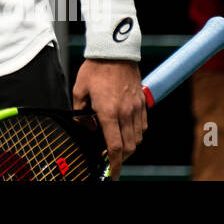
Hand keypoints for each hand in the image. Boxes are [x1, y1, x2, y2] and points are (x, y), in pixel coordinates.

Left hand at [72, 58, 146, 180]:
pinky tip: (127, 129)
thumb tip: (83, 125)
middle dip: (121, 158)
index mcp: (109, 112)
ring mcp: (136, 108)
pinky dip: (136, 133)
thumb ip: (79, 111)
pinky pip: (143, 125)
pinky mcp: (142, 103)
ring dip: (129, 145)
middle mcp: (125, 113)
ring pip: (138, 138)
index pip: (115, 147)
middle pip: (129, 147)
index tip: (110, 173)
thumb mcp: (79, 90)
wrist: (115, 51)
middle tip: (111, 158)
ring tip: (118, 143)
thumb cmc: (96, 68)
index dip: (114, 165)